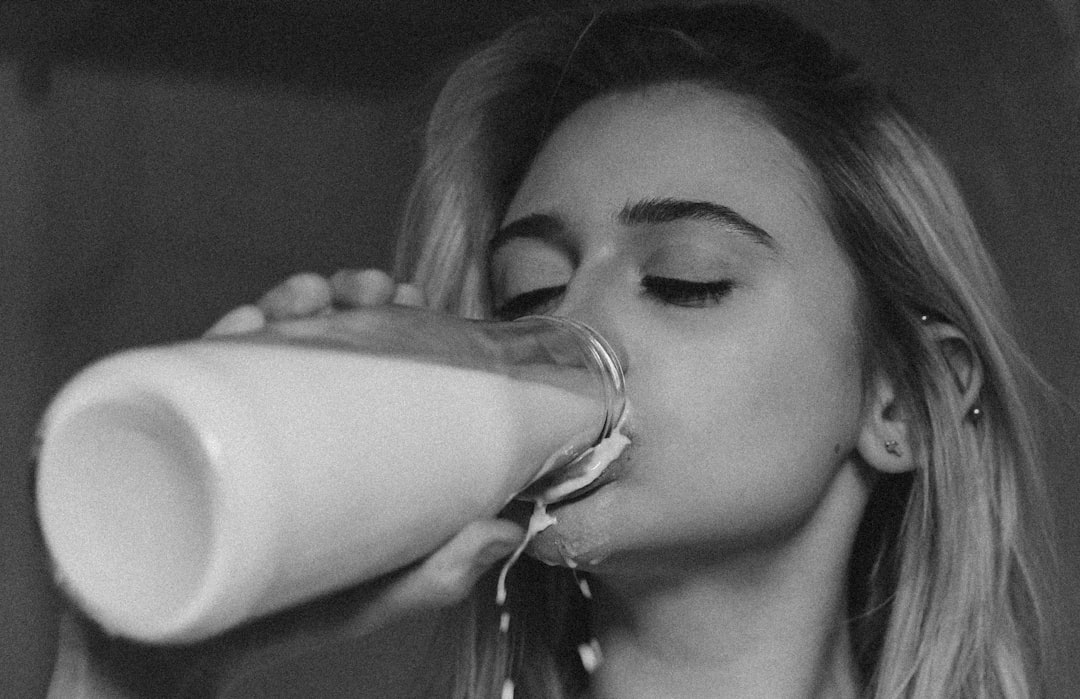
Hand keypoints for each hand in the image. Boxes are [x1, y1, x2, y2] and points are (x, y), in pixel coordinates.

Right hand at [51, 271, 524, 696]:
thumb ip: (444, 570)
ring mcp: (239, 428)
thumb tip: (512, 529)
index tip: (414, 300)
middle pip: (320, 340)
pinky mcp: (183, 439)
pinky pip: (195, 376)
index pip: (372, 365)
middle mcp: (291, 425)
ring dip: (287, 303)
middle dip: (344, 297)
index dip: (395, 322)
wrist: (194, 658)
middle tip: (365, 290)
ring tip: (309, 297)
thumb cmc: (297, 619)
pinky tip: (246, 325)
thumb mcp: (382, 594)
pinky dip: (220, 340)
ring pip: (261, 344)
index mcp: (342, 443)